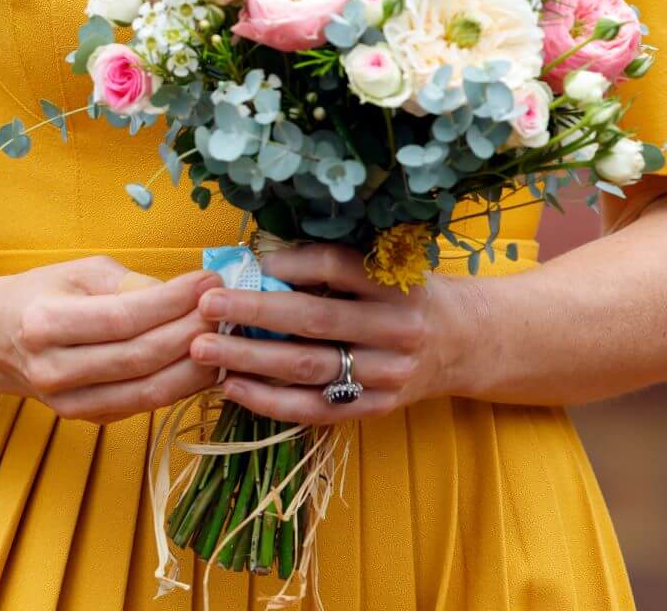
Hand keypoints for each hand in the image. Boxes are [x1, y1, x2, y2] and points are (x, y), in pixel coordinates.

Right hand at [0, 256, 224, 423]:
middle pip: (140, 358)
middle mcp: (54, 371)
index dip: (172, 301)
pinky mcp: (87, 419)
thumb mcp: (77, 273)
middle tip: (226, 307)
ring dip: (194, 366)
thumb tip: (184, 296)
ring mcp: (69, 404)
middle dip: (192, 332)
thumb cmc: (38, 295)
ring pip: (148, 391)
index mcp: (46, 324)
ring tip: (225, 338)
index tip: (208, 281)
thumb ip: (129, 285)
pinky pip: (142, 406)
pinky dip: (178, 386)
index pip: (123, 317)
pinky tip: (203, 364)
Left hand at [188, 243, 468, 424]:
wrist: (463, 342)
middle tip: (207, 304)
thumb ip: (335, 262)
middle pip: (314, 321)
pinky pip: (314, 409)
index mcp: (396, 283)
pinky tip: (232, 387)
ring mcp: (385, 376)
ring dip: (249, 360)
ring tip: (203, 349)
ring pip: (308, 369)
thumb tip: (261, 257)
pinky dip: (269, 401)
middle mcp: (395, 330)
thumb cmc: (409, 292)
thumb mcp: (388, 264)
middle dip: (254, 312)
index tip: (248, 261)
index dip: (289, 263)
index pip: (336, 268)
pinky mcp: (374, 409)